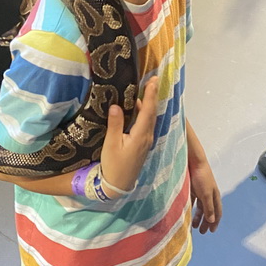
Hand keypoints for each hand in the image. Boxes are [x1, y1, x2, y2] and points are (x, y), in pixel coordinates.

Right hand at [100, 76, 158, 192]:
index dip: (151, 95)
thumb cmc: (114, 165)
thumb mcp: (111, 145)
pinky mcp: (142, 144)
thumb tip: (116, 105)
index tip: (154, 80)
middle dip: (153, 95)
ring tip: (147, 88)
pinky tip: (139, 107)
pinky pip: (146, 123)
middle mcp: (147, 136)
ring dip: (149, 103)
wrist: (118, 185)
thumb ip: (115, 124)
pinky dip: (144, 112)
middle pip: (151, 112)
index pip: (148, 111)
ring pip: (149, 118)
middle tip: (154, 79)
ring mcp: (145, 141)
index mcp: (140, 135)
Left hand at [189, 160, 221, 233]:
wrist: (193, 162)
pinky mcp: (192, 189)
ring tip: (193, 226)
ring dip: (198, 217)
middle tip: (202, 232)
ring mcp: (200, 192)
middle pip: (209, 211)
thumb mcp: (206, 194)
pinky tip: (186, 215)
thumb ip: (209, 208)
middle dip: (206, 222)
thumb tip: (212, 220)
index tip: (211, 231)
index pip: (217, 212)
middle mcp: (208, 195)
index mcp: (215, 196)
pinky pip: (192, 203)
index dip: (215, 222)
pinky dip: (191, 210)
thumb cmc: (201, 178)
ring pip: (200, 208)